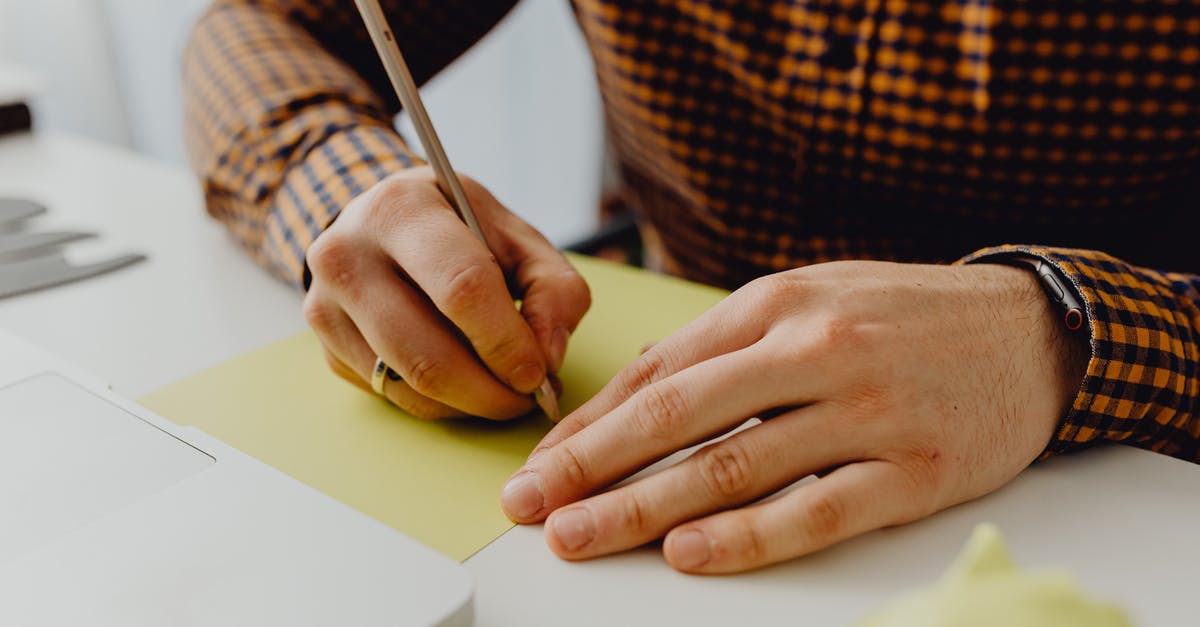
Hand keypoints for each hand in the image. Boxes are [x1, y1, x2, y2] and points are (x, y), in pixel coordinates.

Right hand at [303, 167, 589, 418]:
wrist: (385, 225)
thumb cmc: (461, 229)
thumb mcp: (518, 237)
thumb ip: (554, 289)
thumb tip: (547, 356)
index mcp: (400, 210)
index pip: (462, 289)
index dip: (507, 342)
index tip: (538, 372)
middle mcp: (347, 255)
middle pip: (428, 354)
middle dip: (490, 391)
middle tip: (527, 398)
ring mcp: (326, 306)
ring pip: (408, 385)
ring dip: (469, 404)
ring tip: (504, 392)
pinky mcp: (327, 348)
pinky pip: (392, 396)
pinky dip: (440, 404)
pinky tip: (465, 383)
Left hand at [500, 261, 1087, 571]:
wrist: (1031, 329)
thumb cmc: (902, 314)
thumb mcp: (809, 298)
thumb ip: (726, 344)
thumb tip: (638, 392)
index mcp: (776, 304)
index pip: (659, 372)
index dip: (590, 425)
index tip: (541, 464)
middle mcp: (811, 350)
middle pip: (677, 419)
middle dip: (592, 469)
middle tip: (533, 507)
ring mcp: (864, 411)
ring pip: (733, 466)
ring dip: (646, 509)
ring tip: (584, 537)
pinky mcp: (913, 469)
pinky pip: (816, 508)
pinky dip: (749, 536)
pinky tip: (691, 555)